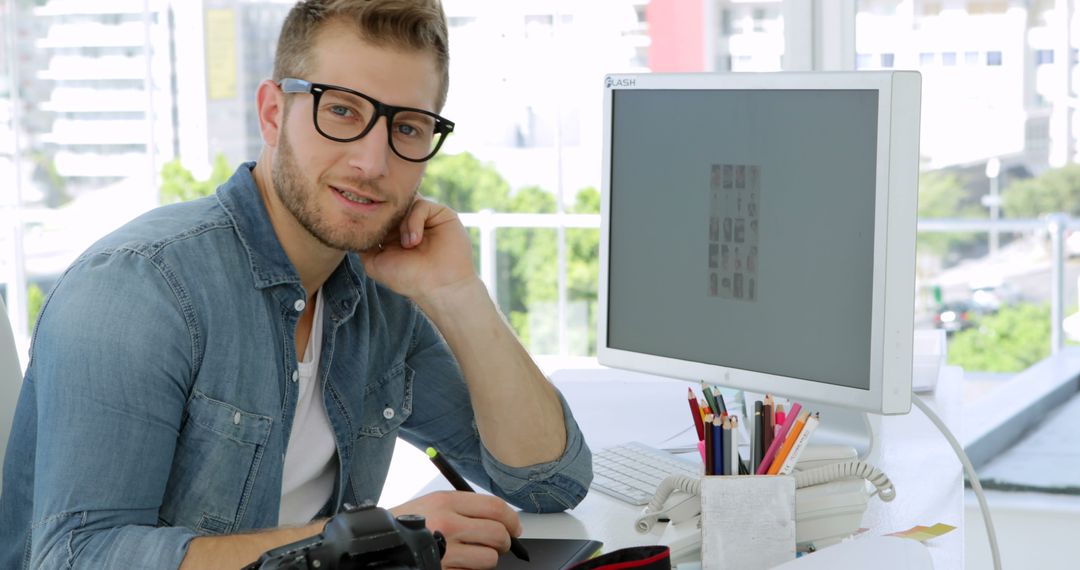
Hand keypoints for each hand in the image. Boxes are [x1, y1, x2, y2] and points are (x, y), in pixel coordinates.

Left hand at [359, 196, 477, 304]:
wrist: (438, 286)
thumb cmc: (408, 279)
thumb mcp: (374, 263)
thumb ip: (363, 244)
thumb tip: (354, 226)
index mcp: (394, 233)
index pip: (380, 213)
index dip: (373, 216)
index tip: (368, 225)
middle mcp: (409, 223)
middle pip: (392, 204)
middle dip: (387, 215)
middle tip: (387, 233)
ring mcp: (426, 218)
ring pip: (406, 203)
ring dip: (402, 223)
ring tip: (407, 245)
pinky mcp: (441, 213)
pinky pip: (421, 205)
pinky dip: (414, 220)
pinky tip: (415, 240)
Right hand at [390, 491, 522, 569]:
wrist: (379, 541)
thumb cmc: (408, 522)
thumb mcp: (434, 502)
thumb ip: (467, 507)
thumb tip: (502, 518)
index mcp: (447, 502)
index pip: (495, 507)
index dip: (512, 519)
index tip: (515, 527)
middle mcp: (447, 524)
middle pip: (497, 534)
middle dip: (504, 542)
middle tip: (500, 544)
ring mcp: (444, 551)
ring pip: (488, 559)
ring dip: (486, 559)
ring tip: (472, 554)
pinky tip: (457, 563)